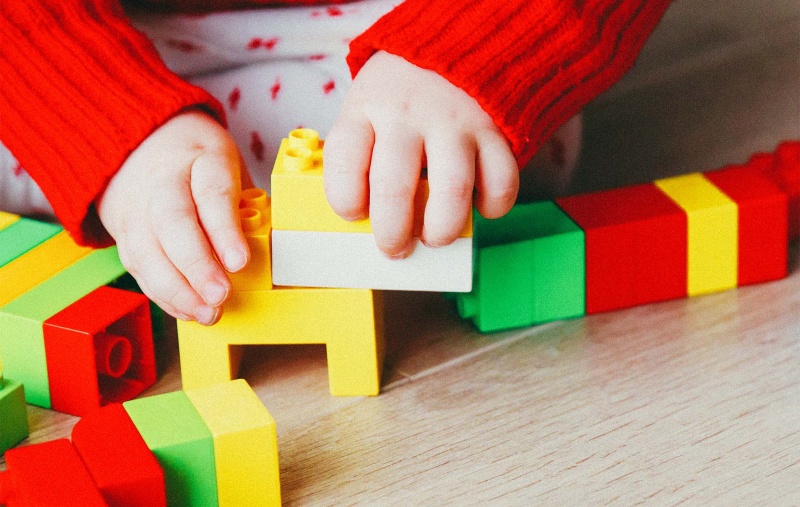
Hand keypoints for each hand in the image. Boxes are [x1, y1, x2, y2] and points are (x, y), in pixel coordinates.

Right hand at [97, 111, 248, 324]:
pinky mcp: (124, 236)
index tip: (240, 261)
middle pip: (172, 223)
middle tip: (220, 295)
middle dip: (197, 265)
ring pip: (148, 251)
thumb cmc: (197, 161)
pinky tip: (188, 310)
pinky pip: (139, 269)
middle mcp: (162, 182)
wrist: (137, 147)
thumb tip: (267, 245)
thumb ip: (244, 202)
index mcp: (199, 158)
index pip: (212, 193)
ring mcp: (137, 209)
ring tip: (208, 312)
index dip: (224, 230)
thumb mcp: (228, 165)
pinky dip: (164, 295)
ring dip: (178, 290)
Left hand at [324, 51, 518, 257]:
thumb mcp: (367, 106)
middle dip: (392, 233)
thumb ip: (364, 154)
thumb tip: (371, 220)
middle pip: (394, 188)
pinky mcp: (493, 129)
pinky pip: (500, 181)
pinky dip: (493, 206)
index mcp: (366, 108)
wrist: (455, 39)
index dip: (346, 201)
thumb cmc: (401, 92)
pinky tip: (480, 208)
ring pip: (451, 192)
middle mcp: (408, 115)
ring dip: (441, 229)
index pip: (345, 161)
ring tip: (435, 236)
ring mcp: (454, 122)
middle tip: (394, 247)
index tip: (354, 214)